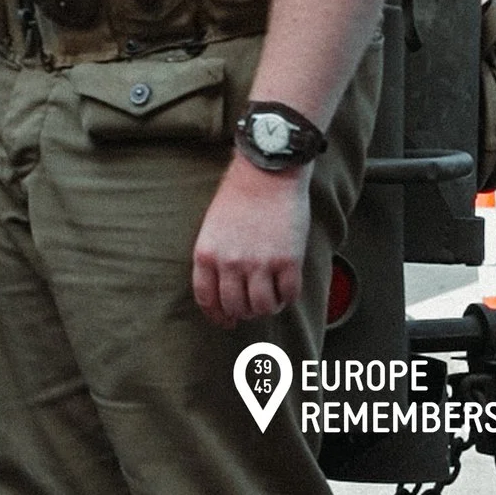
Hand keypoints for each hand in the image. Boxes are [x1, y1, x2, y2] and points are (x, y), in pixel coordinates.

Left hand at [192, 159, 309, 328]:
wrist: (266, 174)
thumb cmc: (238, 197)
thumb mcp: (212, 228)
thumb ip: (215, 257)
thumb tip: (223, 289)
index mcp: (206, 254)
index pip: (207, 299)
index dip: (217, 315)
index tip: (226, 321)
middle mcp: (230, 262)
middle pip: (235, 307)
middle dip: (244, 312)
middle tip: (252, 306)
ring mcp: (260, 263)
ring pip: (262, 307)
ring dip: (267, 307)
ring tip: (270, 298)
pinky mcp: (288, 260)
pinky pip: (289, 294)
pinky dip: (288, 297)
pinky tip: (286, 287)